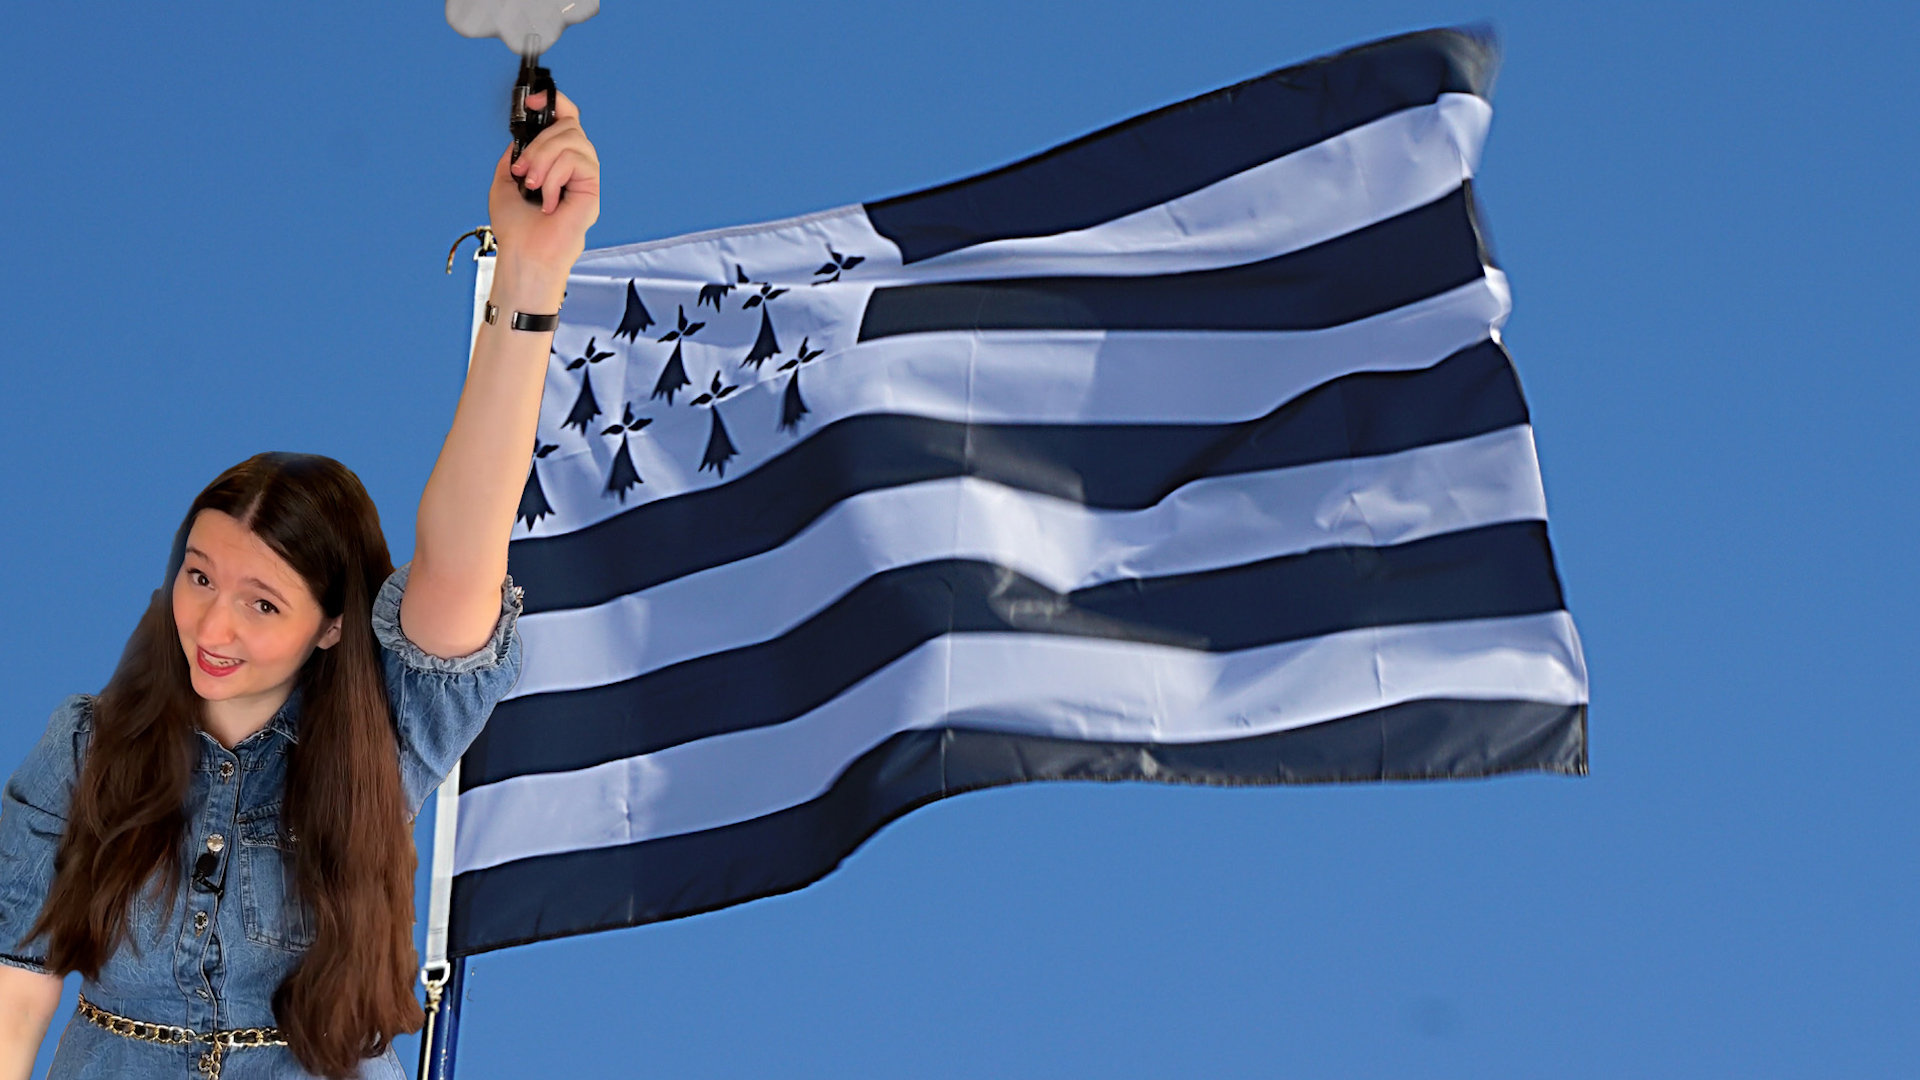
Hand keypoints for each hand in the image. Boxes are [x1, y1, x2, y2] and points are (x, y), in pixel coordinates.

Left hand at [489, 90, 600, 277]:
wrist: (525, 253)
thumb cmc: (517, 227)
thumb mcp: (505, 179)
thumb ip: (516, 153)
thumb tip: (525, 135)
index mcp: (555, 162)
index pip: (565, 120)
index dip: (553, 103)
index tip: (533, 102)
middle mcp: (573, 166)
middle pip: (569, 124)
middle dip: (540, 142)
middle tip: (523, 170)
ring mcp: (585, 177)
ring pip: (573, 139)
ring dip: (544, 158)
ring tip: (533, 184)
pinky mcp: (592, 189)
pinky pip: (577, 161)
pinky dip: (555, 177)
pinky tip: (548, 199)